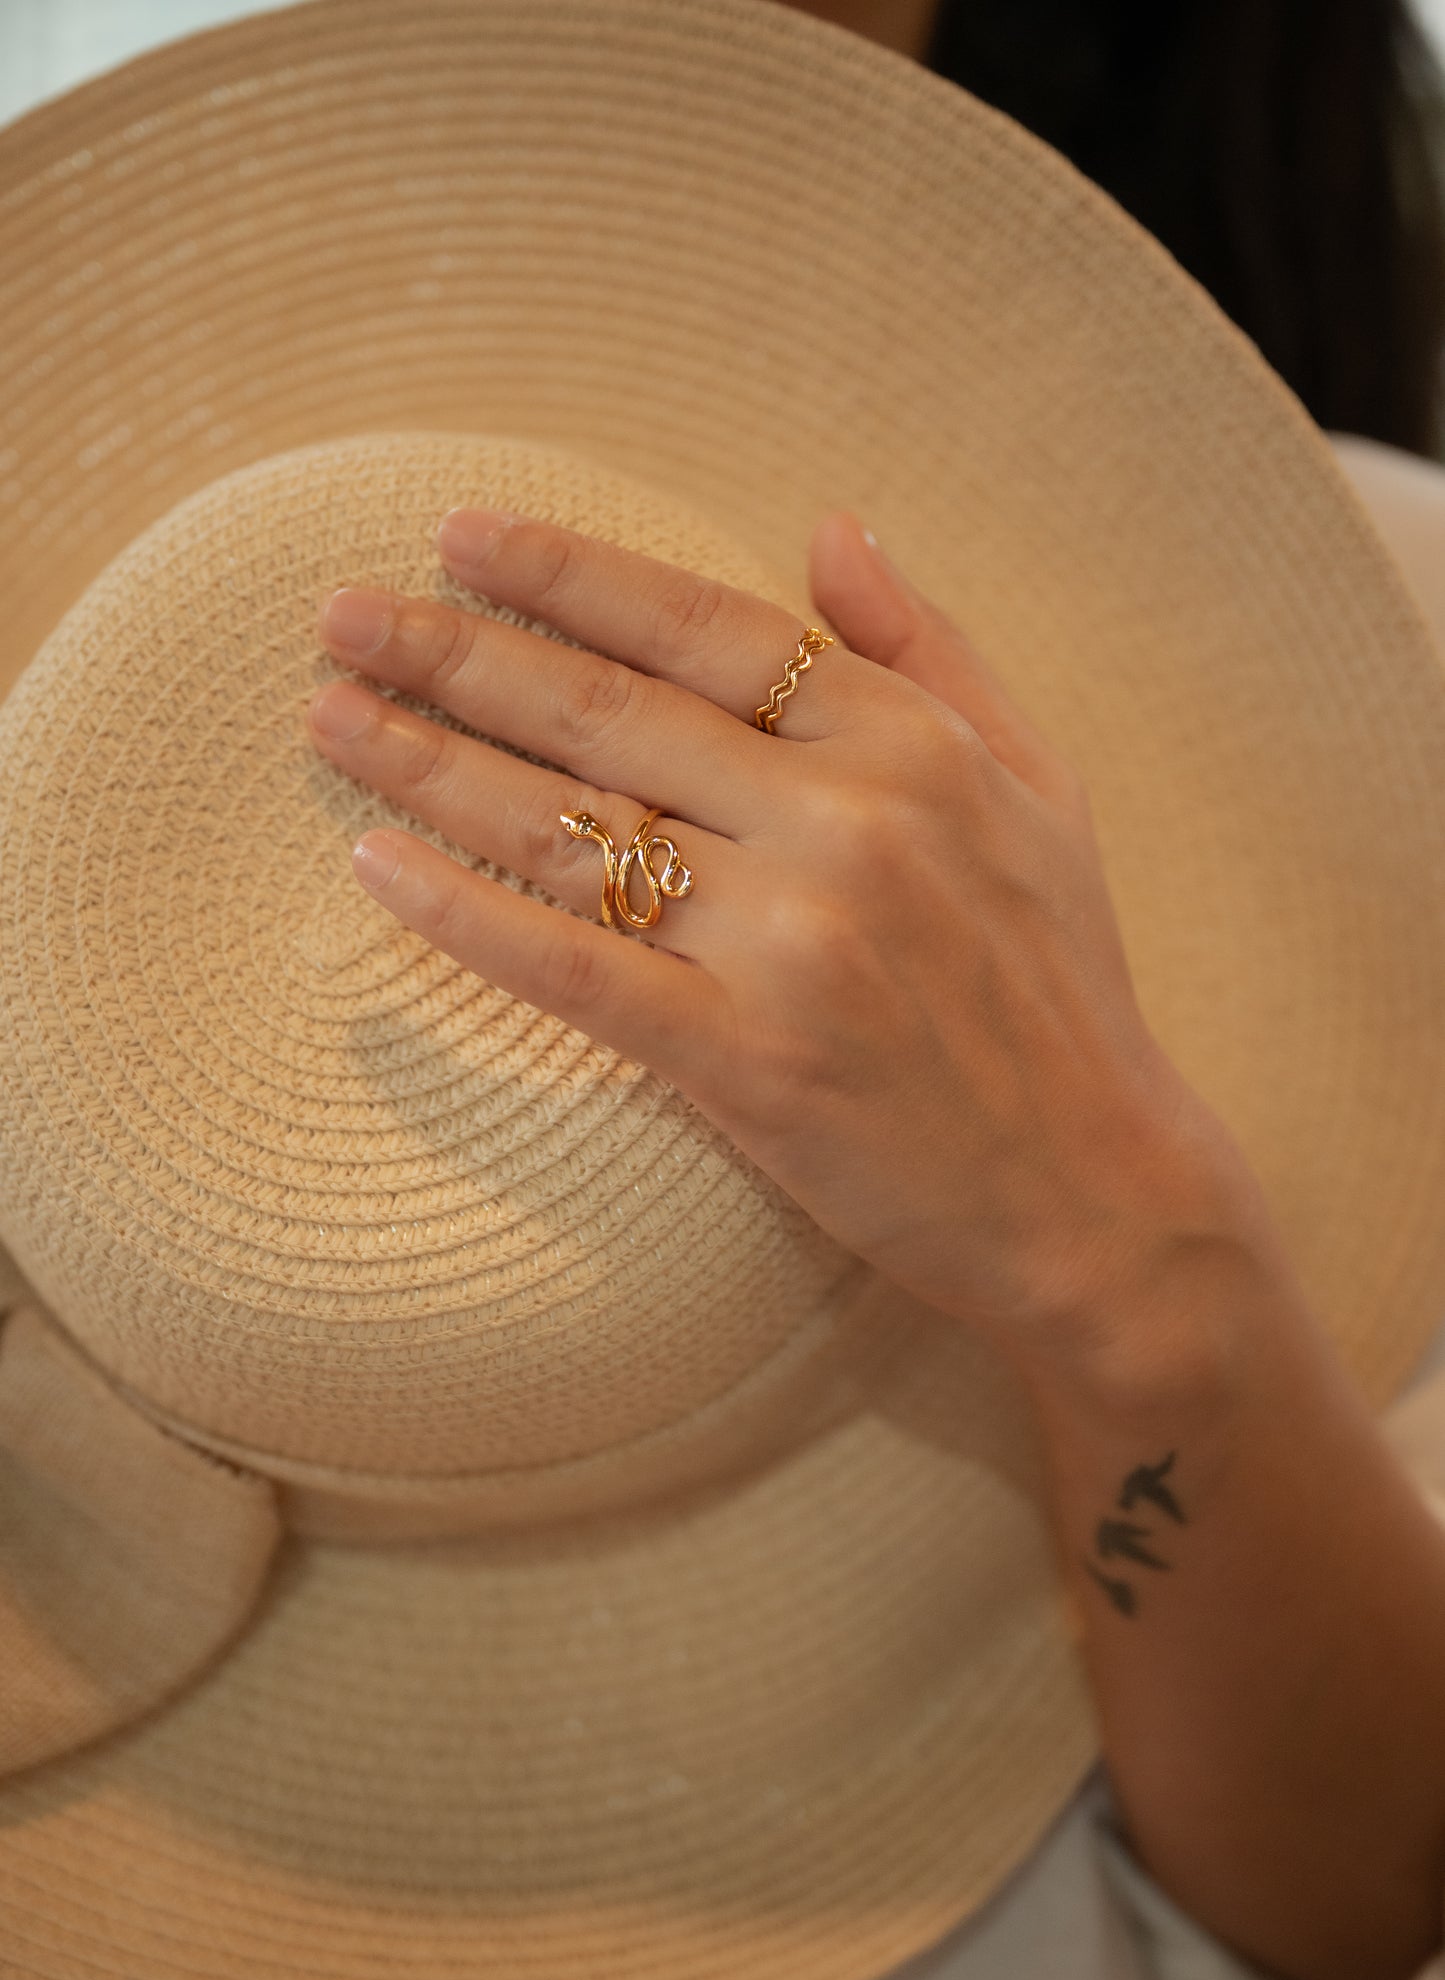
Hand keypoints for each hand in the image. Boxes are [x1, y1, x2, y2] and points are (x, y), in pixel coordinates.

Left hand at [308, 506, 1231, 1349]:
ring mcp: (792, 945)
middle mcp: (844, 823)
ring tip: (330, 718)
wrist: (1096, 1189)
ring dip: (432, 765)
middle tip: (341, 614)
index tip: (458, 538)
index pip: (702, 625)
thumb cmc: (1061, 987)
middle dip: (457, 651)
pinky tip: (375, 872)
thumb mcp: (1039, 785)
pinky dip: (467, 919)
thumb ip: (931, 649)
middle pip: (608, 712)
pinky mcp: (747, 1063)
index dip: (566, 572)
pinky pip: (575, 973)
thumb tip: (832, 527)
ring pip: (574, 831)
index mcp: (907, 742)